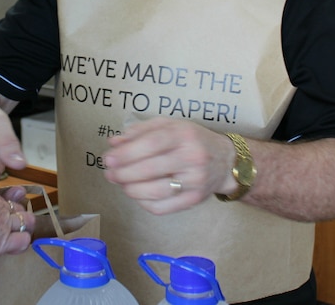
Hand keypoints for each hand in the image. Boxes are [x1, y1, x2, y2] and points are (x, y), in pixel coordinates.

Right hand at [0, 183, 34, 271]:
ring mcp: (1, 221)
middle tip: (5, 221)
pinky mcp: (4, 240)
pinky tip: (15, 246)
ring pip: (25, 220)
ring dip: (22, 226)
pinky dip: (21, 244)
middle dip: (12, 212)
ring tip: (17, 232)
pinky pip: (23, 240)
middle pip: (12, 205)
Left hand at [103, 118, 234, 214]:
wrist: (226, 161)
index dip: (126, 153)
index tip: (108, 159)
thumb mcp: (170, 126)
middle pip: (150, 169)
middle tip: (109, 173)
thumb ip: (141, 131)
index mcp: (183, 135)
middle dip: (123, 173)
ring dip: (131, 189)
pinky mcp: (195, 200)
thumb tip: (114, 143)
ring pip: (155, 191)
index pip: (151, 144)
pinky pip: (163, 207)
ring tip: (121, 183)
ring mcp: (195, 181)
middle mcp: (192, 157)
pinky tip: (137, 194)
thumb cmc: (192, 140)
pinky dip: (144, 203)